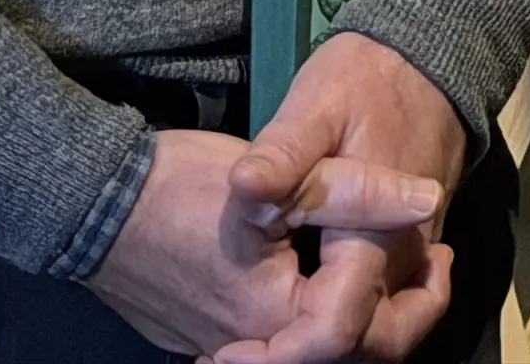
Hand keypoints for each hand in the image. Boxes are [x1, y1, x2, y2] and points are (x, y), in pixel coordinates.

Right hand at [82, 125, 443, 360]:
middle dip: (394, 315)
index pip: (364, 336)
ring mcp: (217, 346)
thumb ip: (356, 193)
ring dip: (352, 314)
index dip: (417, 301)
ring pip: (304, 348)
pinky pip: (269, 339)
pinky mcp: (198, 334)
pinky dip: (307, 314)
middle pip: (340, 353)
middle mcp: (248, 347)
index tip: (440, 256)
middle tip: (429, 268)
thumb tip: (426, 199)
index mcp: (276, 320)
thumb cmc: (182, 190)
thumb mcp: (279, 182)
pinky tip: (321, 273)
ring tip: (387, 267)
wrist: (89, 202)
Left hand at [221, 33, 470, 360]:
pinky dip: (340, 328)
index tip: (222, 356)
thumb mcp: (316, 103)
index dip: (279, 357)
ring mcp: (411, 258)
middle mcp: (402, 261)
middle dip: (301, 361)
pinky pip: (381, 309)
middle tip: (232, 358)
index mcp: (376, 238)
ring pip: (378, 335)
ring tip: (254, 348)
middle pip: (369, 348)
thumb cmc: (369, 78)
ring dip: (321, 349)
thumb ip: (284, 152)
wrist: (432, 57)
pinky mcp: (409, 250)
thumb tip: (245, 186)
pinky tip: (291, 315)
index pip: (336, 330)